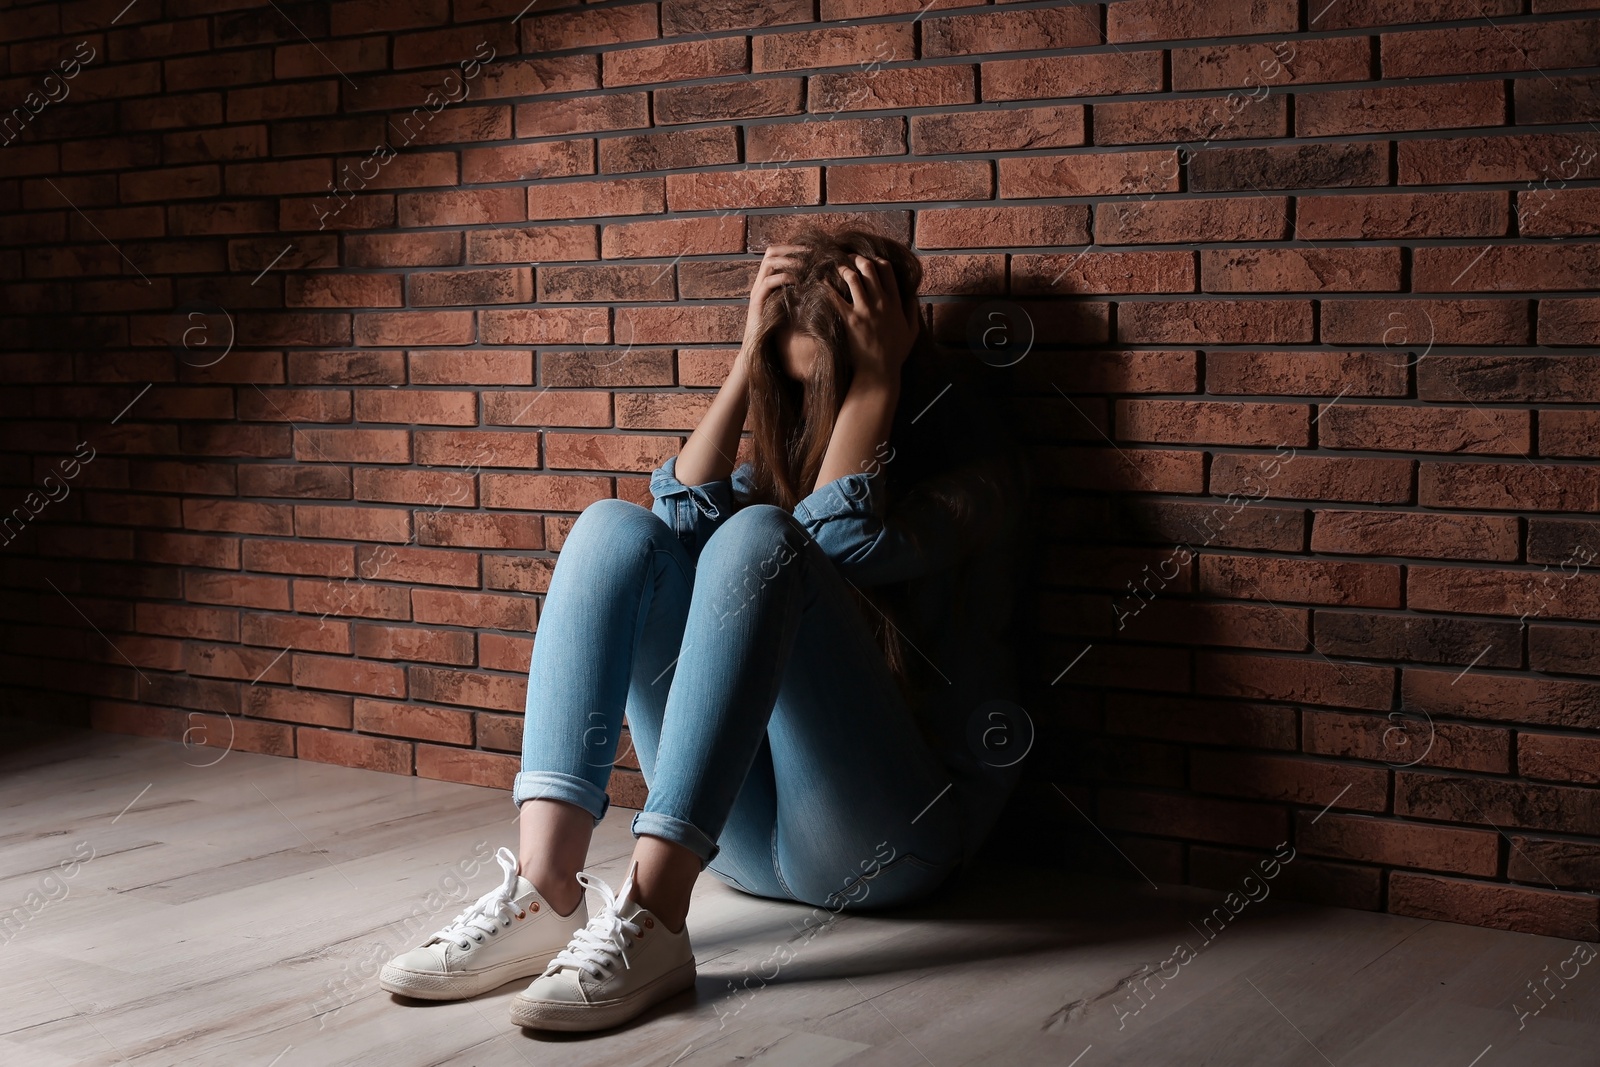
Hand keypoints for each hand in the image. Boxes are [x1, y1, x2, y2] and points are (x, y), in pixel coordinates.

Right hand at [739, 243, 805, 359]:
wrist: (760, 350)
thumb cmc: (778, 332)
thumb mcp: (793, 308)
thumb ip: (800, 294)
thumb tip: (821, 283)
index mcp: (768, 282)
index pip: (777, 254)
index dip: (793, 248)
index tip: (812, 251)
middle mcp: (760, 283)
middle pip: (771, 252)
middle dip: (792, 249)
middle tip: (810, 252)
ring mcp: (757, 291)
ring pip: (769, 263)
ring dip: (789, 261)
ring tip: (805, 265)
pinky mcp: (756, 302)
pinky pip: (768, 282)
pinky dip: (784, 278)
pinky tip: (798, 282)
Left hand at [824, 254, 918, 385]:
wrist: (879, 372)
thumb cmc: (895, 355)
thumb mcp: (912, 332)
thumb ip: (912, 312)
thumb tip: (913, 295)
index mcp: (895, 304)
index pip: (887, 271)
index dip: (877, 261)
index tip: (870, 260)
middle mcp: (881, 303)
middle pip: (869, 268)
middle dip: (857, 259)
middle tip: (849, 258)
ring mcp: (864, 310)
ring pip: (852, 278)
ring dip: (843, 269)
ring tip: (836, 268)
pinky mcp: (849, 320)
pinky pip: (835, 297)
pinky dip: (827, 287)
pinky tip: (821, 283)